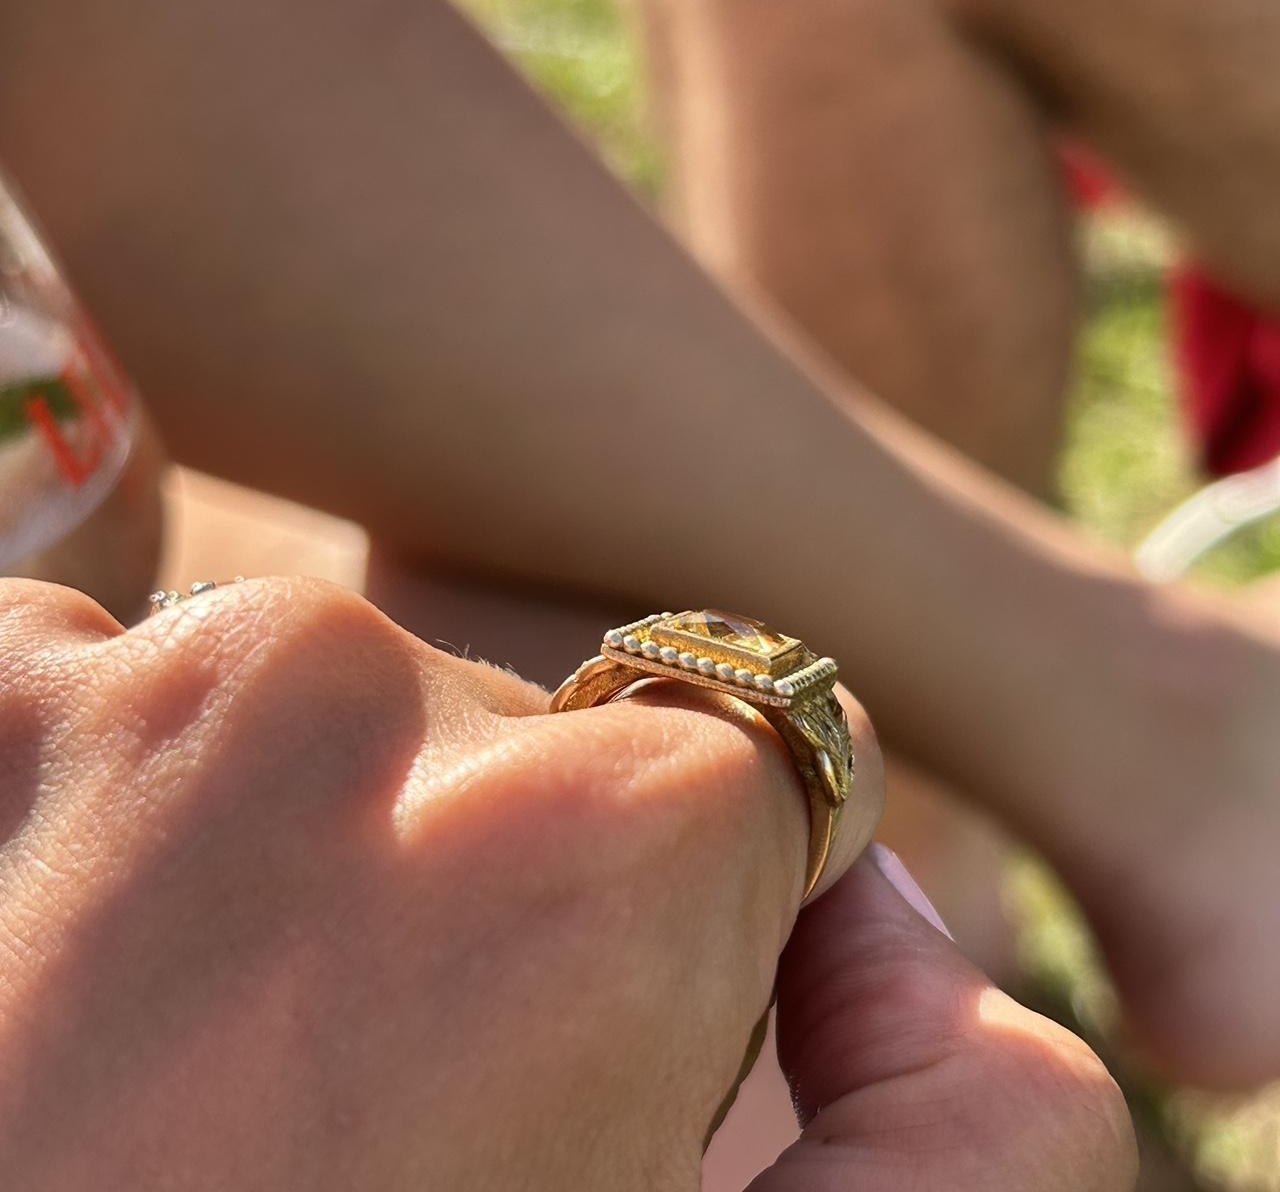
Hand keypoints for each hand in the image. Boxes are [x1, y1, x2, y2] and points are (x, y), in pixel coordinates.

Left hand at [0, 577, 1131, 1188]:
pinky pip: (88, 686)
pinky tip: (27, 994)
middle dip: (465, 887)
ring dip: (261, 848)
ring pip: (292, 701)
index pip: (738, 760)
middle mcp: (343, 702)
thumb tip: (877, 902)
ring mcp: (100, 681)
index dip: (678, 922)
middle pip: (506, 734)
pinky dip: (83, 809)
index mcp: (585, 859)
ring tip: (145, 1071)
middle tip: (322, 1117)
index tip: (565, 1045)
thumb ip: (970, 1136)